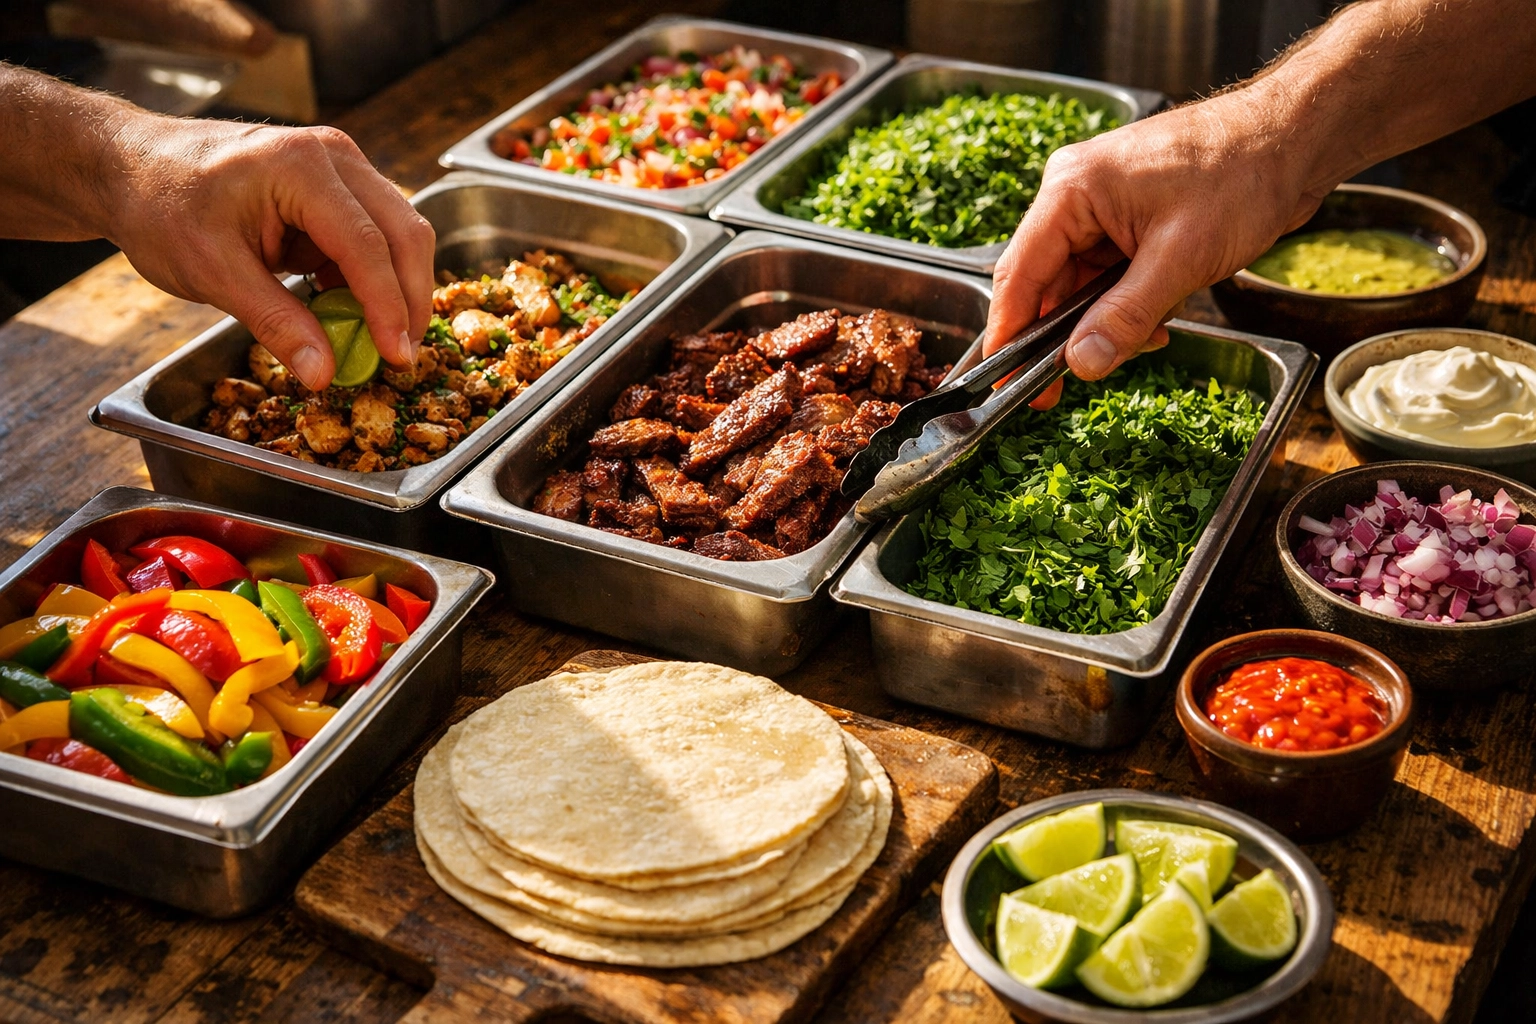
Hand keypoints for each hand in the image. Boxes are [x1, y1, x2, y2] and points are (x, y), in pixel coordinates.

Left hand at [107, 116, 433, 389]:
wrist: (130, 166)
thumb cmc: (160, 205)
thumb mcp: (212, 273)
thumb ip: (275, 323)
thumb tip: (324, 373)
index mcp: (299, 168)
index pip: (366, 245)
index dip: (388, 307)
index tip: (396, 357)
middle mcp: (332, 156)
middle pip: (404, 232)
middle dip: (409, 299)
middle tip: (402, 354)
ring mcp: (339, 165)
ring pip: (399, 232)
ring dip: (396, 287)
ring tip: (378, 337)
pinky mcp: (336, 183)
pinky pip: (374, 233)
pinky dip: (371, 275)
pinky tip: (348, 306)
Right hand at [984, 91, 1329, 405]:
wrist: (1295, 138)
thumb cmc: (1241, 175)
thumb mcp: (1180, 259)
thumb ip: (1124, 316)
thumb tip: (1082, 363)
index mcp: (1071, 190)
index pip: (1019, 274)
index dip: (1008, 334)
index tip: (1002, 384)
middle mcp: (1075, 195)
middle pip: (1045, 283)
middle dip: (1064, 335)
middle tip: (1068, 385)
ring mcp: (1101, 208)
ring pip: (1079, 285)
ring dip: (1103, 322)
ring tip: (1139, 343)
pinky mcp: (1127, 220)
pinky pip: (1107, 276)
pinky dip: (1125, 305)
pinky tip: (1154, 322)